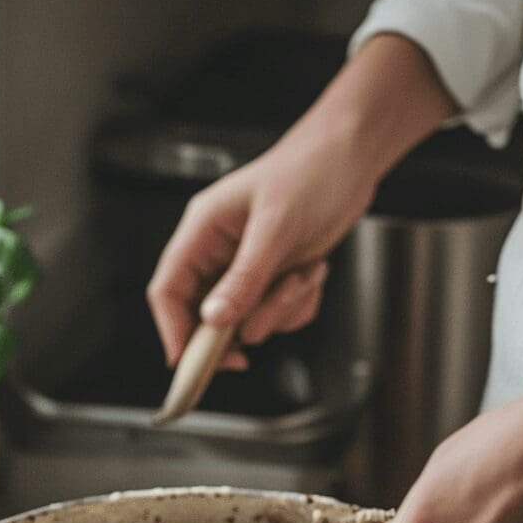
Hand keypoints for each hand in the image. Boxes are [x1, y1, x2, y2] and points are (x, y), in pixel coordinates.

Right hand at [146, 128, 367, 368]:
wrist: (354, 158)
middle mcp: (218, 253)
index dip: (172, 330)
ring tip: (303, 275)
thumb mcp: (275, 228)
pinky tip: (313, 271)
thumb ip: (244, 278)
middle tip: (263, 328)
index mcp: (203, 231)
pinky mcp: (273, 278)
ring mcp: (246, 268)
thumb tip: (215, 320)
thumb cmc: (312, 172)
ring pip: (247, 321)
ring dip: (279, 310)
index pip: (168, 290)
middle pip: (205, 317)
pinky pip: (277, 316)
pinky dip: (299, 305)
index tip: (186, 364)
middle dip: (240, 324)